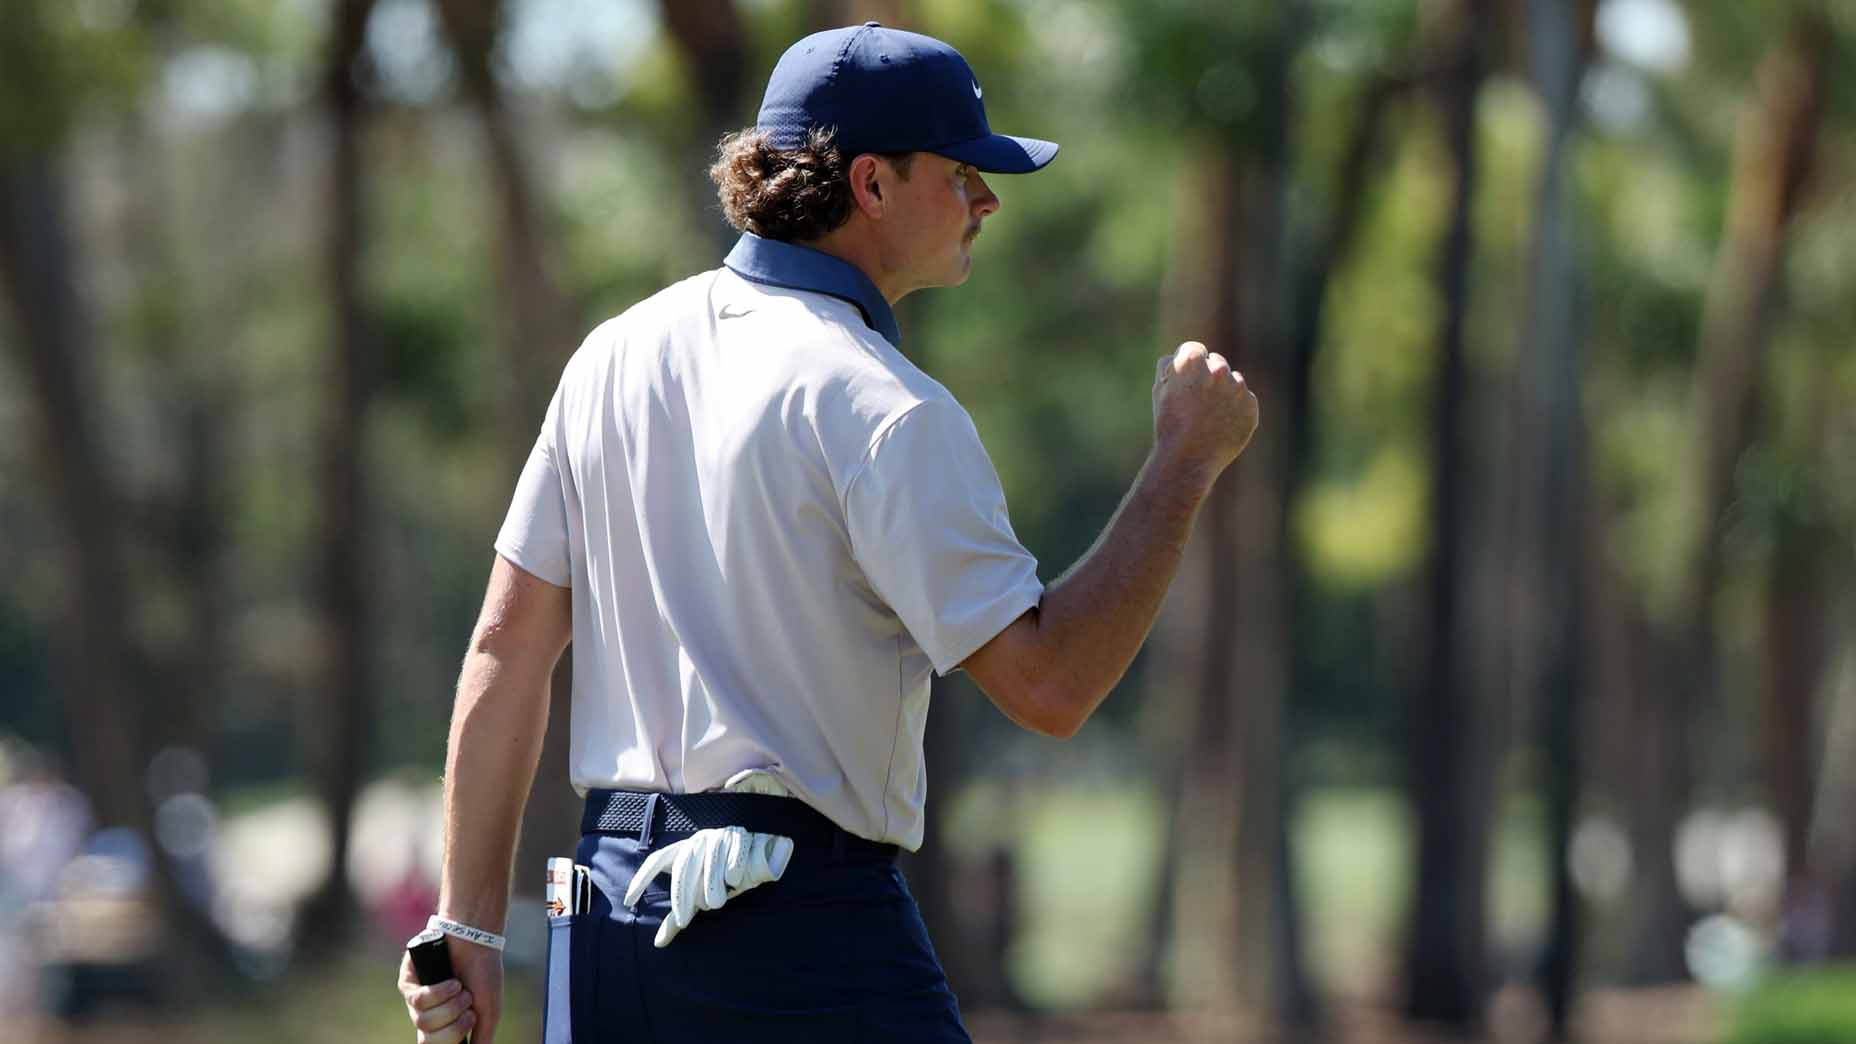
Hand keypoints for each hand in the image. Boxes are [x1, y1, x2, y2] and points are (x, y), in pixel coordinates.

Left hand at [398, 938, 502, 1043]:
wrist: (478, 942)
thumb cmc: (484, 974)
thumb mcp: (488, 1013)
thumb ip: (480, 1038)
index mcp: (444, 1025)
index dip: (448, 1042)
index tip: (464, 1031)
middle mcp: (428, 1015)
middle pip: (428, 1041)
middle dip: (454, 1029)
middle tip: (469, 1011)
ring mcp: (416, 1000)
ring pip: (424, 1022)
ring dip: (450, 1007)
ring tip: (462, 990)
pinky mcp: (407, 983)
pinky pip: (418, 1001)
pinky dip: (439, 993)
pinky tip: (453, 982)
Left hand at [622, 826, 793, 946]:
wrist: (762, 856)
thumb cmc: (725, 879)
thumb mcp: (701, 897)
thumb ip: (679, 915)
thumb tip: (658, 943)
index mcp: (684, 850)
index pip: (657, 860)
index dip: (642, 879)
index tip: (629, 900)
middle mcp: (698, 840)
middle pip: (683, 868)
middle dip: (681, 897)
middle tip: (683, 921)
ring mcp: (718, 836)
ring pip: (709, 867)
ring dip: (712, 890)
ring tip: (716, 903)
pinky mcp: (739, 837)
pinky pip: (733, 862)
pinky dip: (734, 874)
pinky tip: (736, 881)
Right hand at [1151, 341, 1259, 483]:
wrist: (1189, 459)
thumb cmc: (1170, 424)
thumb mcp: (1159, 390)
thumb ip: (1171, 365)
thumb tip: (1181, 357)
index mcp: (1192, 361)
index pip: (1194, 349)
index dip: (1187, 366)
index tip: (1185, 381)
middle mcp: (1218, 369)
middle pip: (1215, 363)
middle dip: (1208, 377)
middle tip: (1197, 402)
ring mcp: (1237, 388)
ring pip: (1232, 382)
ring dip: (1224, 393)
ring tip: (1209, 417)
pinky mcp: (1251, 406)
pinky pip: (1244, 401)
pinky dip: (1236, 410)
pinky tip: (1221, 426)